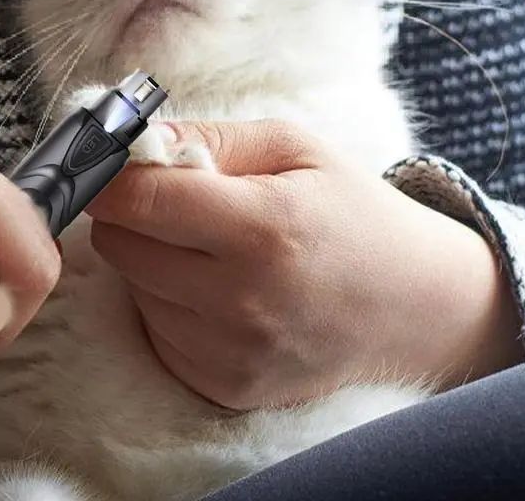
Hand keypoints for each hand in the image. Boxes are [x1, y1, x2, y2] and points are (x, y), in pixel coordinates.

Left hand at [88, 120, 524, 409]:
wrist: (413, 306)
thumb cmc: (352, 213)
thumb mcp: (294, 148)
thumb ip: (210, 137)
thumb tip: (135, 141)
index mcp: (262, 227)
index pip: (137, 200)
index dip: (111, 175)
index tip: (113, 163)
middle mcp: (240, 301)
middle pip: (120, 246)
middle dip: (133, 215)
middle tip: (177, 202)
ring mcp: (230, 353)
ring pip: (133, 288)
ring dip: (152, 260)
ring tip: (211, 248)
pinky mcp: (225, 386)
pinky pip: (156, 331)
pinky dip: (170, 303)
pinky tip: (218, 289)